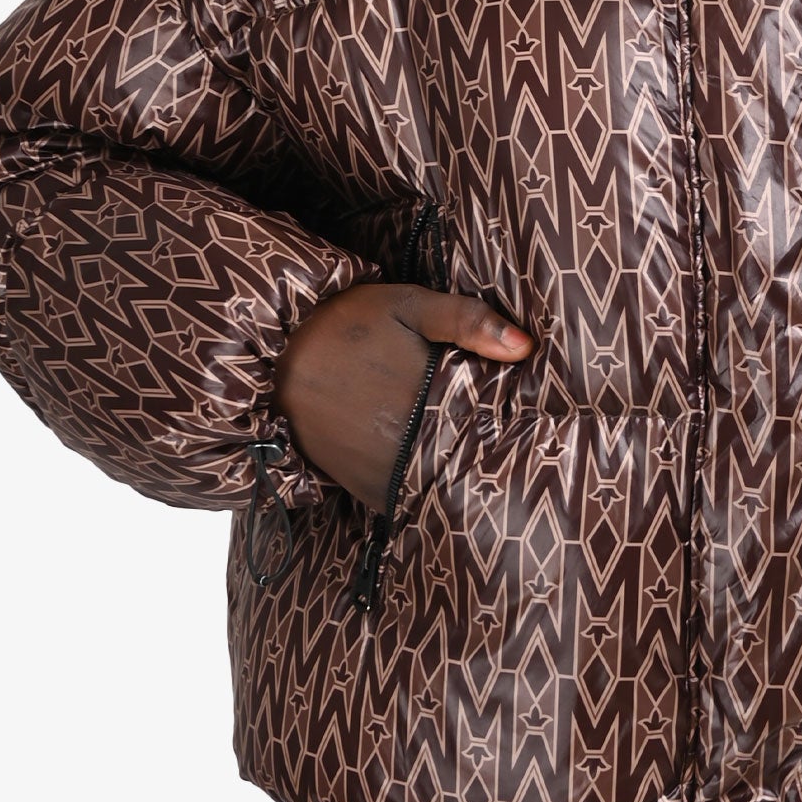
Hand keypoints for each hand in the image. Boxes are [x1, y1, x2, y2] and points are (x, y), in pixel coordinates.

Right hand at [271, 282, 532, 509]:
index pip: (483, 438)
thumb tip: (527, 347)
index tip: (519, 430)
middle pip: (460, 469)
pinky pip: (397, 496)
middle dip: (479, 458)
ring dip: (447, 475)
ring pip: (429, 487)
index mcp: (420, 401)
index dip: (504, 437)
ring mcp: (371, 473)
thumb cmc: (348, 322)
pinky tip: (424, 461)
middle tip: (493, 443)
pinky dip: (414, 484)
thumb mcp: (409, 305)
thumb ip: (469, 321)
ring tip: (460, 451)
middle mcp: (397, 447)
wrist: (274, 349)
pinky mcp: (352, 485)